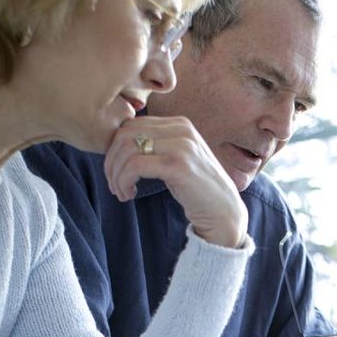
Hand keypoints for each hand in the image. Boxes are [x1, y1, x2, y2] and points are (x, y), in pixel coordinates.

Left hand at [103, 116, 246, 247]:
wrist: (224, 212)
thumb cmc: (196, 189)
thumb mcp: (176, 159)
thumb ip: (156, 145)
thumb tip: (117, 143)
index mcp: (179, 124)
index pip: (131, 125)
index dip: (115, 149)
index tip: (117, 173)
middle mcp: (182, 129)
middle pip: (125, 134)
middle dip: (112, 161)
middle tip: (114, 184)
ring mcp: (182, 146)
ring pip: (127, 149)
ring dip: (116, 174)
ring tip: (121, 192)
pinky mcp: (178, 166)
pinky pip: (136, 166)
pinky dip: (124, 181)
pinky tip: (129, 194)